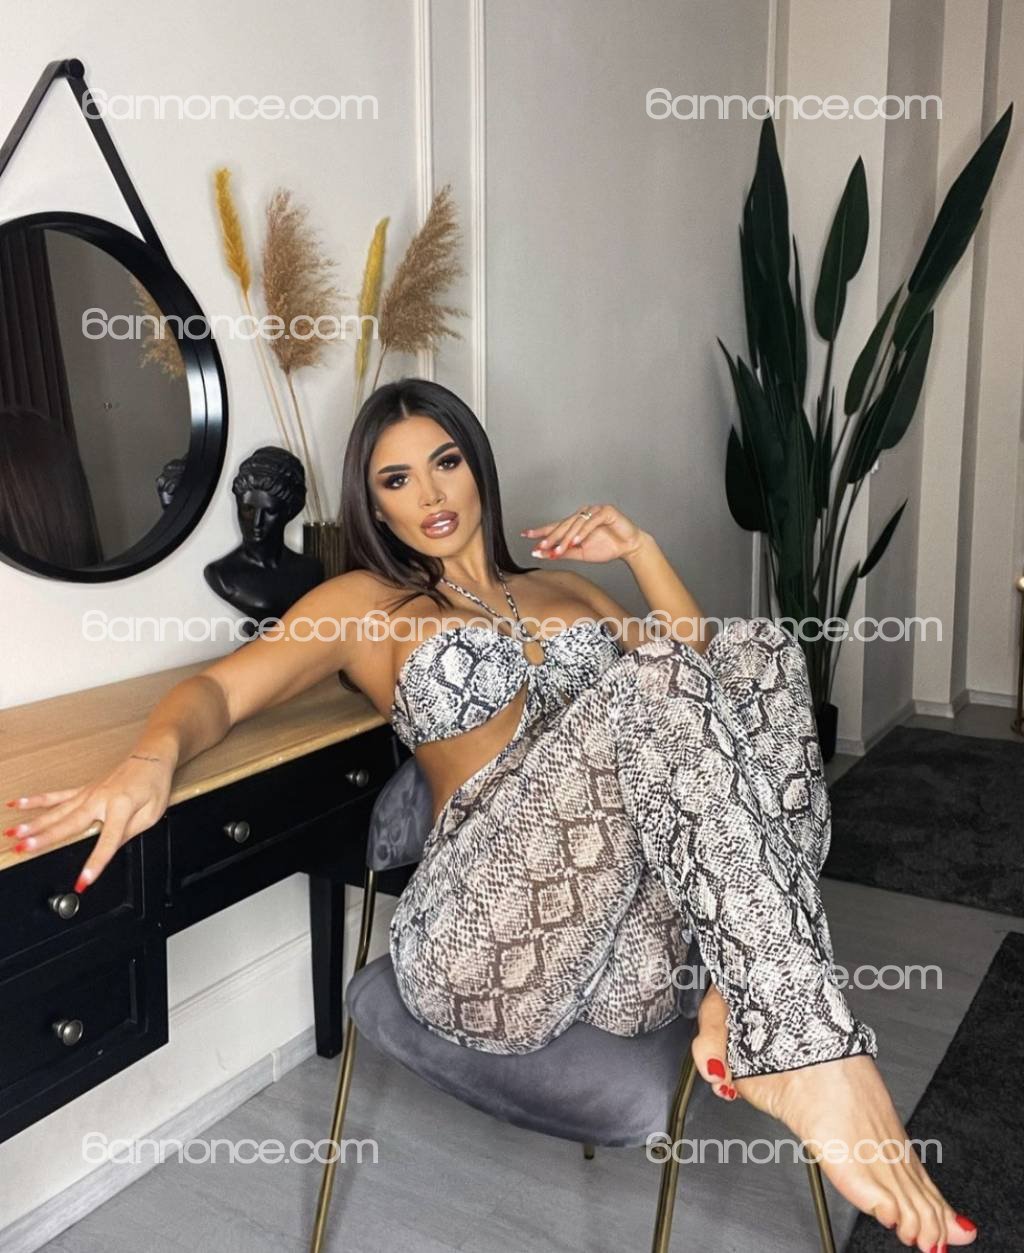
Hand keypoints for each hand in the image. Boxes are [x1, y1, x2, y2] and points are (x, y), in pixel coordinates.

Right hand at [3, 754, 174, 892]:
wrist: (151, 757)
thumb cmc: (153, 784)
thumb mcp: (152, 814)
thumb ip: (128, 833)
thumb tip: (109, 849)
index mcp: (121, 807)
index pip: (107, 842)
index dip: (95, 863)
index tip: (83, 881)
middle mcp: (100, 799)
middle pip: (69, 823)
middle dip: (45, 838)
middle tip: (24, 848)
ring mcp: (88, 793)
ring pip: (57, 811)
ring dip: (34, 823)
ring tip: (15, 833)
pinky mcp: (83, 790)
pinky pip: (56, 796)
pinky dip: (36, 800)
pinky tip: (17, 804)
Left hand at [521, 504, 647, 564]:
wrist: (629, 547)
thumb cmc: (607, 548)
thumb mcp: (581, 554)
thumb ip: (564, 553)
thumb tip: (545, 554)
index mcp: (575, 523)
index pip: (555, 526)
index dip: (540, 531)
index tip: (525, 535)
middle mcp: (582, 514)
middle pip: (563, 525)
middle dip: (551, 538)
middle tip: (541, 548)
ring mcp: (594, 511)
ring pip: (575, 524)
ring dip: (566, 538)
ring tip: (559, 550)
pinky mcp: (606, 511)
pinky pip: (591, 521)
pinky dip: (582, 532)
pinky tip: (576, 541)